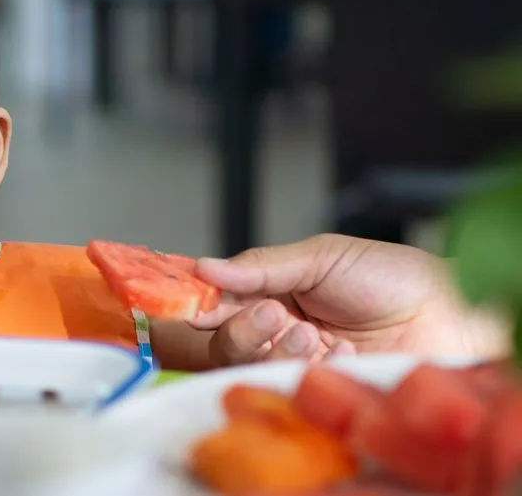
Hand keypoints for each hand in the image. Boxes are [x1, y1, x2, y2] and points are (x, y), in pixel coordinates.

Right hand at [189, 233, 509, 366]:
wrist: (449, 313)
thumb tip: (206, 268)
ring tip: (313, 333)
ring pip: (254, 366)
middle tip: (273, 314)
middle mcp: (278, 329)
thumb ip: (262, 265)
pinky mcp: (320, 388)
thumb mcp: (323, 257)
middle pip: (226, 341)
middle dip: (241, 329)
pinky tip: (345, 354)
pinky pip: (293, 386)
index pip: (220, 301)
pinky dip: (315, 368)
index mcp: (273, 291)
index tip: (195, 304)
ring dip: (278, 349)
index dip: (202, 303)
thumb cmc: (392, 278)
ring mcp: (298, 362)